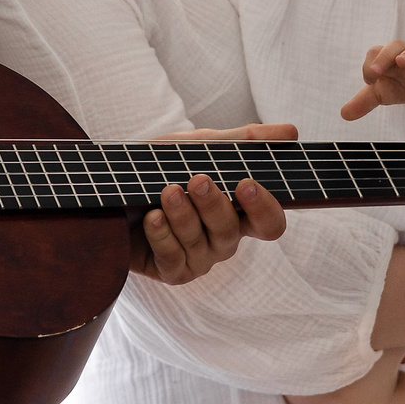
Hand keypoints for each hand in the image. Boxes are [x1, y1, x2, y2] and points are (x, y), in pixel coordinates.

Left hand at [130, 123, 294, 283]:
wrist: (113, 180)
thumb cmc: (164, 165)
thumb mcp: (201, 146)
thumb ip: (243, 141)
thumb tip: (291, 132)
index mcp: (238, 212)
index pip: (269, 222)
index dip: (264, 208)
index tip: (246, 183)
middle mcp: (222, 239)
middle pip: (231, 232)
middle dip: (213, 204)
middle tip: (196, 179)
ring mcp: (198, 258)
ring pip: (200, 245)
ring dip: (182, 215)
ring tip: (166, 191)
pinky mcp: (171, 271)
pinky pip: (173, 259)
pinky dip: (161, 235)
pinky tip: (151, 217)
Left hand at [342, 39, 404, 118]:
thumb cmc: (401, 85)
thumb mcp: (381, 93)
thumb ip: (363, 102)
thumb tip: (343, 114)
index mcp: (387, 59)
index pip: (375, 53)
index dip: (369, 65)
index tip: (368, 81)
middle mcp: (404, 56)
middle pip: (394, 45)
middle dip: (384, 56)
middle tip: (375, 71)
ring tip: (400, 61)